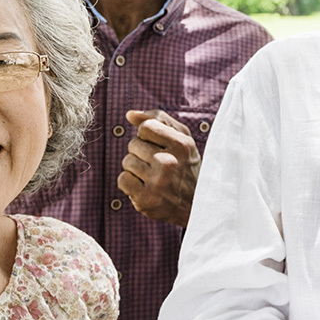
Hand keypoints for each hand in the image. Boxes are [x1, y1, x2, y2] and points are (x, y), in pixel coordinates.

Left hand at [117, 109, 200, 226]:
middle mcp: (169, 163)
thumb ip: (158, 119)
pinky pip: (122, 180)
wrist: (196, 205)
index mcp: (181, 145)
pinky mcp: (146, 200)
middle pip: (133, 144)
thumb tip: (129, 114)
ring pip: (126, 162)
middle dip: (141, 152)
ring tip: (152, 176)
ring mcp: (157, 183)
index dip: (148, 135)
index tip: (158, 145)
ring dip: (136, 168)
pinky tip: (144, 186)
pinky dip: (130, 183)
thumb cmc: (186, 167)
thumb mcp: (182, 139)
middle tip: (157, 164)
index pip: (145, 127)